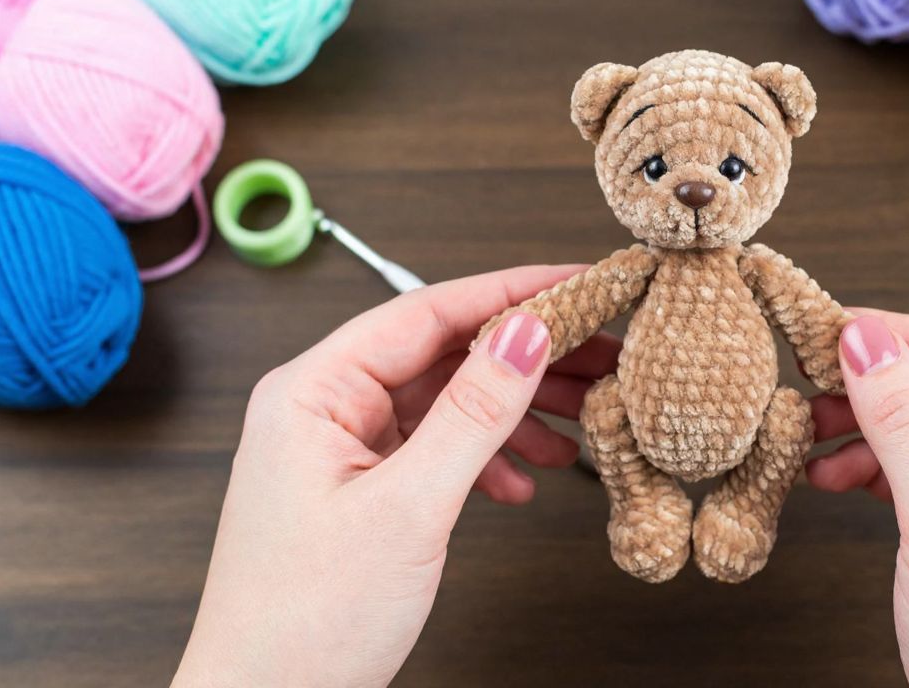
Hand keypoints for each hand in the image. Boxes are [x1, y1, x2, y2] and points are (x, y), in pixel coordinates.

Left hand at [173, 267, 618, 687]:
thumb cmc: (304, 625)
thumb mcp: (408, 509)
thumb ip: (472, 414)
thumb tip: (526, 332)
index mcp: (312, 391)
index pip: (427, 311)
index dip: (512, 292)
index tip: (580, 282)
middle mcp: (322, 409)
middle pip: (443, 354)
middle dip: (526, 356)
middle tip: (604, 353)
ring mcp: (340, 451)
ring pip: (446, 403)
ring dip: (514, 412)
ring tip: (581, 423)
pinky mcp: (360, 490)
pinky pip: (435, 450)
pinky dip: (486, 461)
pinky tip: (522, 485)